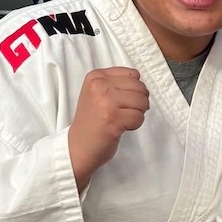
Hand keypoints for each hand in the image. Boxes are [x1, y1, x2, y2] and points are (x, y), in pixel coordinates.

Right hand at [68, 68, 149, 190]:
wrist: (78, 146)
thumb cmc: (93, 120)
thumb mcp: (98, 93)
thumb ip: (117, 84)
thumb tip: (143, 86)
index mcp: (96, 76)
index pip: (133, 74)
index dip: (135, 90)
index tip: (122, 101)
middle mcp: (100, 85)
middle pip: (140, 87)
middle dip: (138, 102)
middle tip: (124, 112)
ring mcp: (106, 101)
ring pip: (142, 102)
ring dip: (137, 114)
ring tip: (121, 119)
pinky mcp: (113, 118)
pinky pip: (139, 117)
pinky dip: (135, 125)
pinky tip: (120, 127)